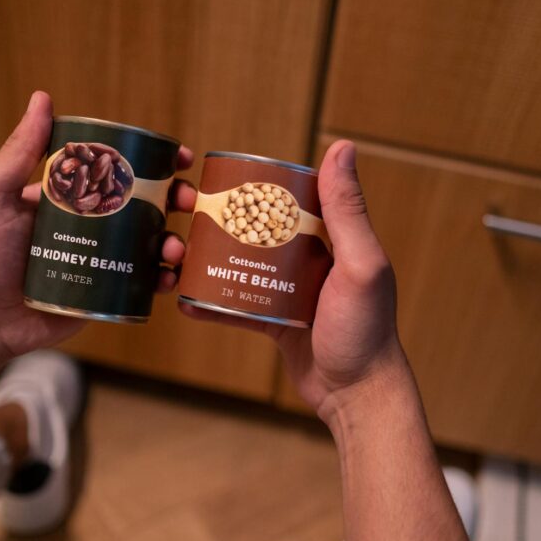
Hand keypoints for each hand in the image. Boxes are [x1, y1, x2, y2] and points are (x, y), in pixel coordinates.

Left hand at [0, 91, 195, 355]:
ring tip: (173, 249)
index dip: (154, 163)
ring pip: (153, 244)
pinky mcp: (110, 292)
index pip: (120, 171)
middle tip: (186, 201)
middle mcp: (95, 224)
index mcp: (74, 196)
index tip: (180, 158)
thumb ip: (18, 153)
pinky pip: (146, 282)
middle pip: (147, 205)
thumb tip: (42, 99)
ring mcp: (105, 258)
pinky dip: (164, 278)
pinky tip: (168, 278)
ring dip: (175, 241)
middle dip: (176, 200)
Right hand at [180, 140, 407, 411]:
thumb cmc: (365, 328)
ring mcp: (289, 289)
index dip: (252, 184)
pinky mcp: (274, 321)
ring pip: (241, 264)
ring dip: (207, 258)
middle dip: (217, 219)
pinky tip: (184, 296)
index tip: (215, 176)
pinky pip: (237, 305)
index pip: (287, 197)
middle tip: (182, 212)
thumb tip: (342, 145)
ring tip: (176, 253)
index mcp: (330, 237)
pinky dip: (212, 301)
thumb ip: (348, 210)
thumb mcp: (360, 264)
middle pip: (255, 228)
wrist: (356, 394)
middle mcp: (309, 257)